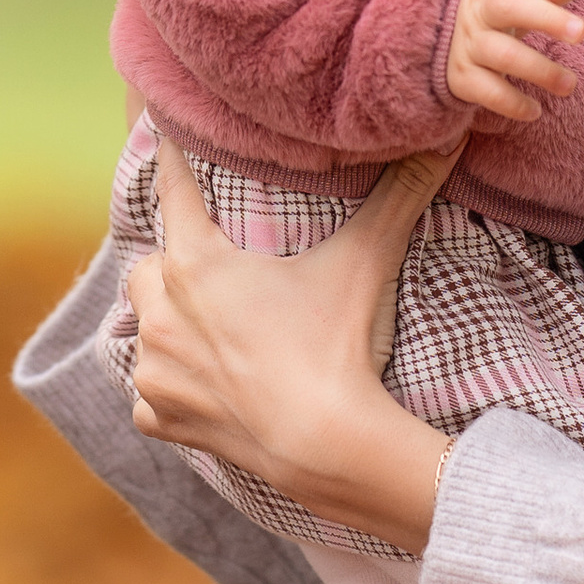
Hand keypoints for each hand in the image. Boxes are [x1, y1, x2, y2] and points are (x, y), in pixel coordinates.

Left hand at [126, 134, 463, 552]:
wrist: (327, 444)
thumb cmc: (338, 346)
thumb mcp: (366, 261)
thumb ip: (400, 193)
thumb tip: (442, 140)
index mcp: (197, 265)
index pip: (173, 192)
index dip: (171, 162)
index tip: (162, 138)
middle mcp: (162, 314)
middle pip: (145, 267)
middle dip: (169, 262)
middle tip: (205, 266)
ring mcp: (157, 371)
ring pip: (142, 332)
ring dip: (166, 327)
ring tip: (204, 329)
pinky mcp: (162, 418)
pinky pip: (149, 398)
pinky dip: (170, 392)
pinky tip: (201, 390)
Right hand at [447, 0, 583, 121]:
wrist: (441, 39)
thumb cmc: (500, 12)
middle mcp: (480, 10)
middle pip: (509, 7)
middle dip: (547, 18)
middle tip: (583, 33)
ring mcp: (469, 44)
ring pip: (503, 54)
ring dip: (541, 70)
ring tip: (570, 85)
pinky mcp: (461, 77)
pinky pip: (488, 91)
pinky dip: (513, 104)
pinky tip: (535, 111)